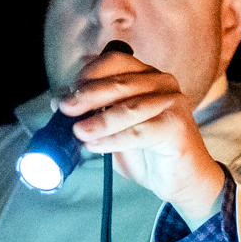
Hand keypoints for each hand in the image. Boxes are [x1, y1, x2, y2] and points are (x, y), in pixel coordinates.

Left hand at [55, 47, 225, 226]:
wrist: (181, 179)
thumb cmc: (147, 151)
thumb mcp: (114, 128)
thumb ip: (92, 112)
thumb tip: (59, 99)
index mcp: (146, 75)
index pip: (114, 61)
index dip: (87, 75)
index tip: (66, 93)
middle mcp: (162, 82)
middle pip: (119, 83)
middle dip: (86, 96)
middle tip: (64, 109)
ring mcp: (173, 102)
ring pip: (128, 108)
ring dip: (98, 121)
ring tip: (78, 132)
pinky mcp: (176, 125)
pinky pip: (138, 132)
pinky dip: (112, 140)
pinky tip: (95, 147)